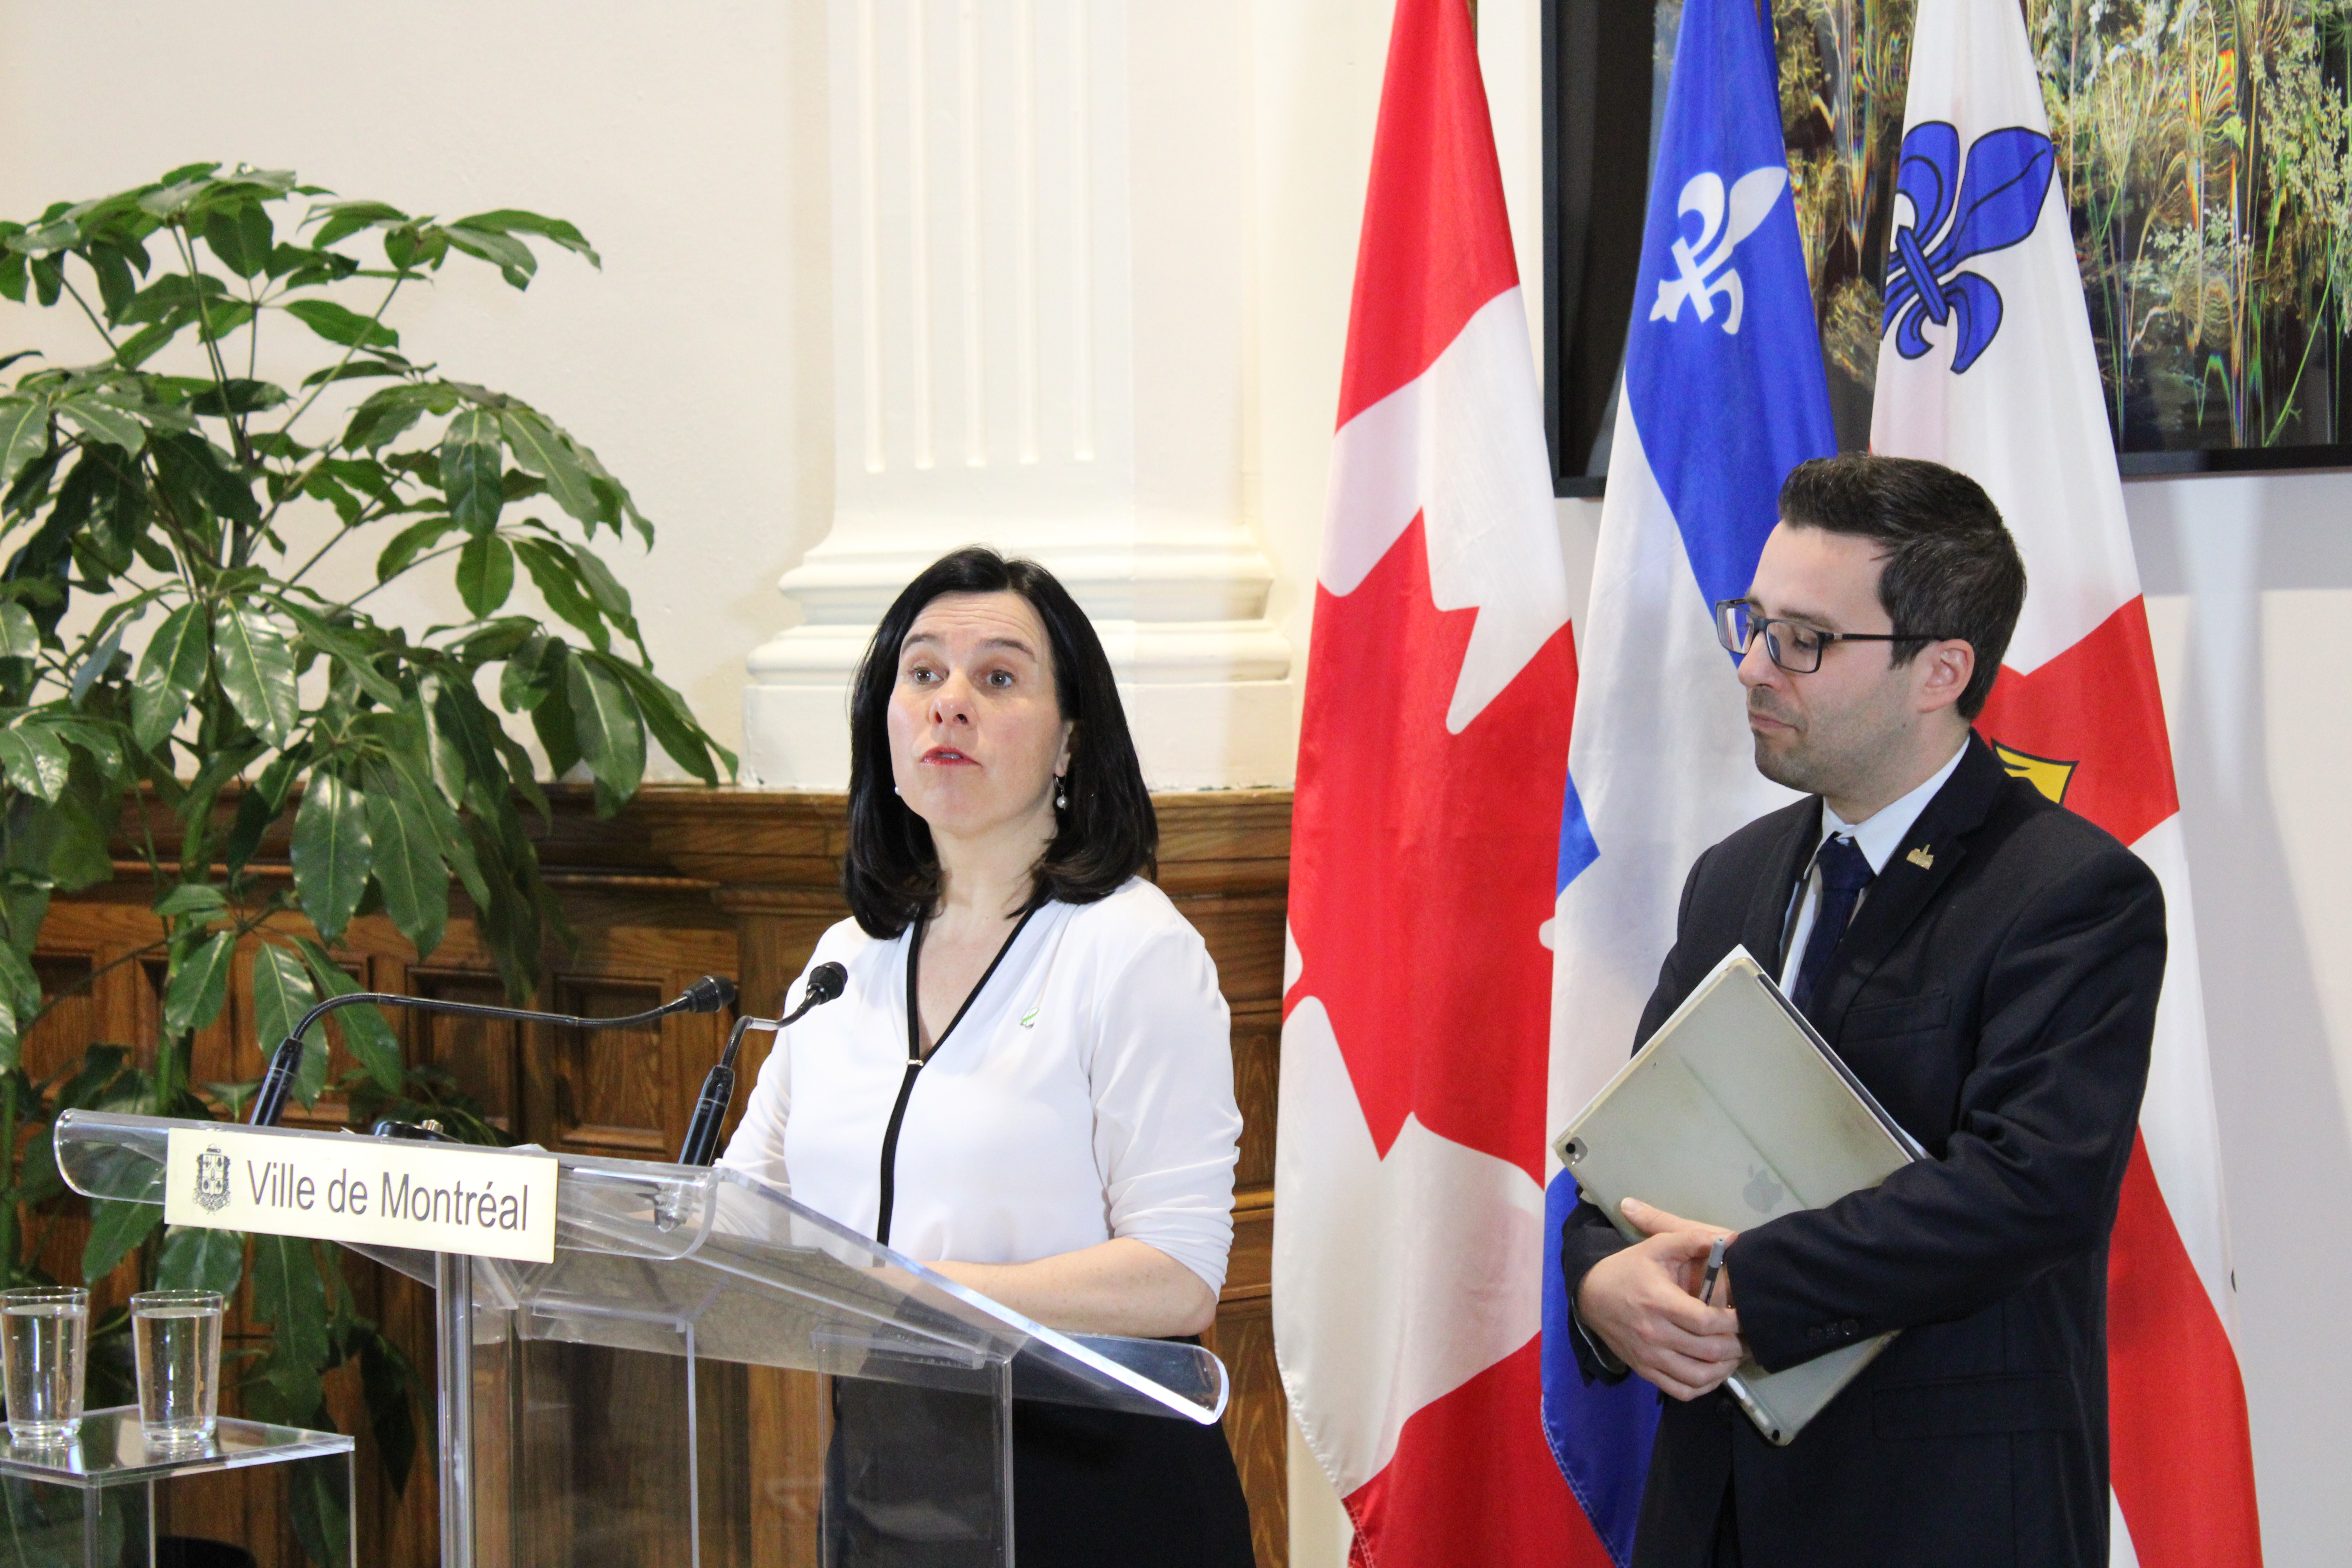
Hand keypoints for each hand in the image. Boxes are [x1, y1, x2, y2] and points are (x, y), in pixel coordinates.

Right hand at [1574, 1198, 1744, 1400]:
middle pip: (1708, 1351)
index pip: (1705, 1321)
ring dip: (1724, 1369)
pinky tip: (1714, 1372)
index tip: (1745, 1316)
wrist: (1591, 1294)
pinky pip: (1682, 1391)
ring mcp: (1649, 1357)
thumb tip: (1732, 1238)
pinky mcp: (1645, 1371)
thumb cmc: (1628, 1269)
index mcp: (1659, 1302)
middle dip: (1736, 1346)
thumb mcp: (1656, 1246)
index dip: (1733, 1322)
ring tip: (1735, 1356)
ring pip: (1698, 1377)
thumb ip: (1692, 1239)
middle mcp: (1654, 1334)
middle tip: (1748, 1338)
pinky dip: (1704, 1387)